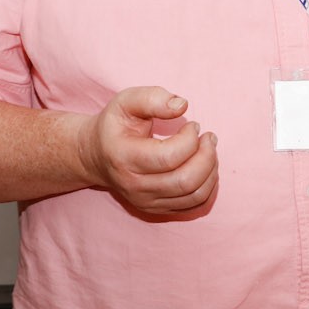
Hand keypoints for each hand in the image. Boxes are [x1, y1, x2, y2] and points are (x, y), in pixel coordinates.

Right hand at [78, 86, 219, 213]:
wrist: (97, 156)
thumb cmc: (115, 126)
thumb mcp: (126, 102)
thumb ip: (153, 98)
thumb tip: (182, 105)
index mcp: (124, 158)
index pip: (169, 157)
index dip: (190, 139)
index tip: (193, 125)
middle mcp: (134, 186)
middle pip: (186, 180)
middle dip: (207, 156)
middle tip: (208, 137)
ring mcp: (146, 202)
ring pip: (194, 195)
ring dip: (211, 170)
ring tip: (208, 150)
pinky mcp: (156, 210)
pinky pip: (194, 205)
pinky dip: (208, 185)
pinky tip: (205, 166)